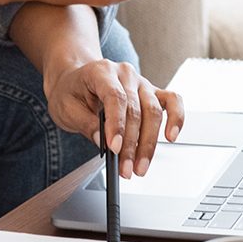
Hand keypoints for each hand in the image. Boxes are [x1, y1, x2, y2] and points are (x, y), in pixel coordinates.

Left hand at [43, 57, 186, 177]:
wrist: (75, 79)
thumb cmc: (70, 92)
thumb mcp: (65, 108)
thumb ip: (85, 123)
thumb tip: (103, 142)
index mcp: (101, 72)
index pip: (115, 97)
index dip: (117, 125)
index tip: (114, 149)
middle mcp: (125, 74)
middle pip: (136, 109)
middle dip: (132, 144)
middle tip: (127, 169)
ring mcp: (142, 82)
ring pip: (154, 111)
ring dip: (149, 143)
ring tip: (141, 167)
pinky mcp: (152, 92)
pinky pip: (172, 102)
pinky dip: (176, 118)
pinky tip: (171, 137)